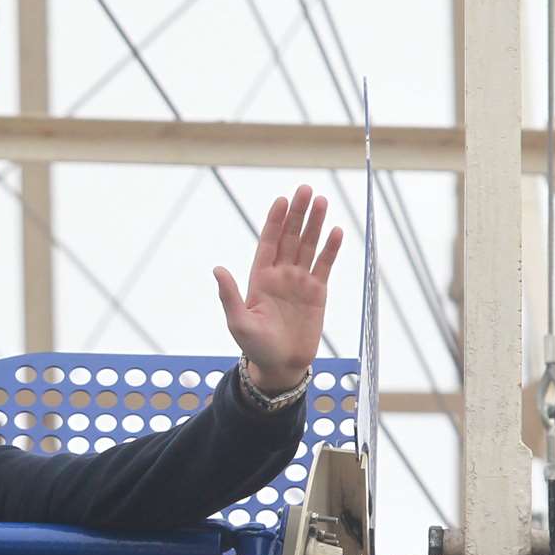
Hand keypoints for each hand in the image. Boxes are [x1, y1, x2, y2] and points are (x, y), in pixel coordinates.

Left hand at [213, 185, 343, 392]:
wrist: (281, 365)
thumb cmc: (256, 346)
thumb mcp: (238, 322)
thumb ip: (230, 295)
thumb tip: (217, 269)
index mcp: (259, 278)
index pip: (268, 242)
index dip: (275, 221)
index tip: (281, 200)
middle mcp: (280, 274)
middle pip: (290, 237)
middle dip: (297, 214)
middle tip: (305, 189)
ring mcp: (299, 281)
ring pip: (308, 246)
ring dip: (315, 224)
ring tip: (322, 201)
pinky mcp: (317, 292)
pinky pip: (325, 265)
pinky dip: (331, 249)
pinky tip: (337, 231)